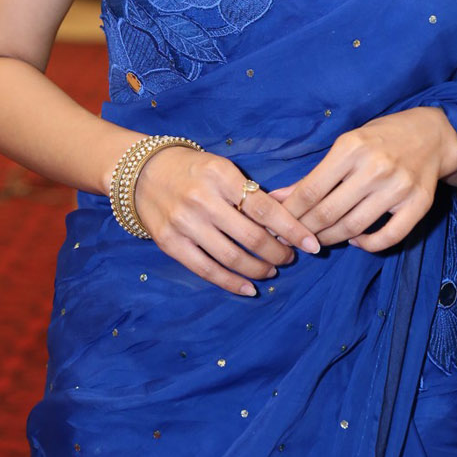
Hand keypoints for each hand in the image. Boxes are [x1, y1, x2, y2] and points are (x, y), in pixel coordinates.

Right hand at [134, 144, 321, 296]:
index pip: (265, 208)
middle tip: (290, 258)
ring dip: (259, 269)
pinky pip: (206, 270)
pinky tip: (249, 287)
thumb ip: (250, 193)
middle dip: (278, 252)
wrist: (144, 173)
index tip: (312, 244)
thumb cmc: (194, 170)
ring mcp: (184, 223)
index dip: (293, 229)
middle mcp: (202, 199)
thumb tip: (286, 223)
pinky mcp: (170, 243)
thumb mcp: (223, 169)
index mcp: (221, 176)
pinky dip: (231, 283)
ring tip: (272, 270)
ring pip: (232, 257)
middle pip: (252, 236)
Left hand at [267, 106, 456, 252]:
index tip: (278, 225)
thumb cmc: (380, 138)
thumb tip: (278, 198)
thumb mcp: (346, 145)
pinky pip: (388, 237)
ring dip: (330, 239)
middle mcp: (374, 168)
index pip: (310, 191)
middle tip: (294, 239)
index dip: (289, 213)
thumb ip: (314, 174)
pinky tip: (355, 240)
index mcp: (351, 148)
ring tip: (319, 240)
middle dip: (305, 230)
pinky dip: (367, 245)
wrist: (431, 134)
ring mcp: (398, 187)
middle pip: (328, 212)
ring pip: (353, 227)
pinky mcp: (418, 204)